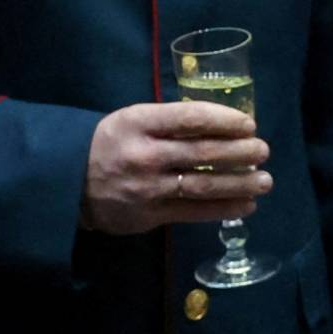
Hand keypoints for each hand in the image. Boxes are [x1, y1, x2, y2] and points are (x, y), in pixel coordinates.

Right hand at [79, 103, 270, 235]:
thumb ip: (172, 121)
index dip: (226, 120)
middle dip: (240, 152)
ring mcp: (147, 187)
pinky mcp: (150, 215)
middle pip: (203, 153)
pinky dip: (224, 208)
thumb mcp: (134, 119)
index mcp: (140, 123)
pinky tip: (246, 204)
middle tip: (264, 151)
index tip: (249, 125)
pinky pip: (194, 212)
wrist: (68, 180)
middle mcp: (145, 154)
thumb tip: (225, 124)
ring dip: (240, 183)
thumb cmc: (111, 143)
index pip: (192, 118)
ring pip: (203, 185)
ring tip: (265, 181)